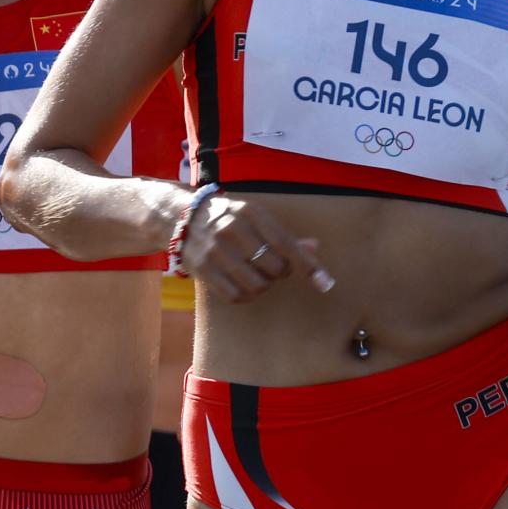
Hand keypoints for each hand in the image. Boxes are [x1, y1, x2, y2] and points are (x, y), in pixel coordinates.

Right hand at [180, 195, 333, 303]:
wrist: (183, 216)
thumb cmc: (232, 218)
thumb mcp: (258, 217)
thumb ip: (285, 236)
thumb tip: (314, 248)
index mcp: (252, 212)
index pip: (286, 243)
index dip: (308, 265)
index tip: (325, 283)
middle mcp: (232, 229)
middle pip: (273, 267)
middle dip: (281, 272)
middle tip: (276, 267)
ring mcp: (215, 250)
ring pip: (256, 284)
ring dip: (265, 285)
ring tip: (260, 275)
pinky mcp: (202, 269)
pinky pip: (234, 296)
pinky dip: (247, 296)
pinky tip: (246, 286)